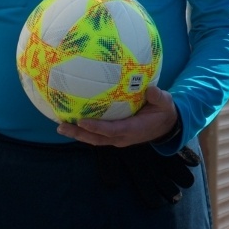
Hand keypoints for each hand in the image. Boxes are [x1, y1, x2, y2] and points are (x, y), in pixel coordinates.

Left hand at [57, 85, 178, 147]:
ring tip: (61, 126)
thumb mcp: (165, 103)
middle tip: (61, 127)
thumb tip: (151, 89)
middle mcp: (122, 137)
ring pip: (95, 139)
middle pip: (97, 138)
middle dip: (79, 133)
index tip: (81, 121)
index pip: (111, 130)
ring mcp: (117, 138)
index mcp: (133, 129)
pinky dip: (85, 131)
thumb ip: (158, 97)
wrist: (167, 125)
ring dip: (78, 134)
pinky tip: (74, 123)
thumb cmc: (164, 112)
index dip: (96, 127)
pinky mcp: (115, 135)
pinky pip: (97, 135)